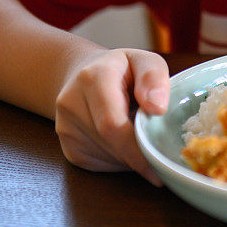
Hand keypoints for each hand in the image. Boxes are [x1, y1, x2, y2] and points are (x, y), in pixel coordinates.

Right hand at [55, 48, 169, 184]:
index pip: (112, 123)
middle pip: (110, 143)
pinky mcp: (69, 148)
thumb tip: (157, 107)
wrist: (84, 76)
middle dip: (139, 154)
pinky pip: (100, 165)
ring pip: (107, 157)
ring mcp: (66, 128)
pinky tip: (127, 144)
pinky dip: (121, 161)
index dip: (137, 146)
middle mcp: (71, 103)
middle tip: (161, 154)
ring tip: (142, 138)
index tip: (159, 159)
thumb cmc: (123, 70)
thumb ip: (154, 77)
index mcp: (93, 78)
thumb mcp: (145, 61)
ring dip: (132, 157)